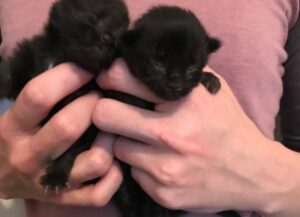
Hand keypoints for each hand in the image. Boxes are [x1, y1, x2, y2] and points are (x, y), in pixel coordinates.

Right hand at [0, 63, 121, 206]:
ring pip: (95, 161)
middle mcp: (30, 157)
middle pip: (69, 126)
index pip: (39, 96)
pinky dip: (115, 174)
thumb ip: (44, 92)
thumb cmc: (17, 136)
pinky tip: (114, 158)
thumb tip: (78, 63)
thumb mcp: (18, 112)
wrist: (1, 178)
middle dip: (93, 104)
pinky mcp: (67, 200)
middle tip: (101, 96)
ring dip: (111, 138)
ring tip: (111, 127)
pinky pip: (100, 193)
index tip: (88, 68)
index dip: (69, 76)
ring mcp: (52, 183)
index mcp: (13, 128)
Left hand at [94, 59, 299, 215]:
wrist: (254, 173)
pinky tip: (160, 161)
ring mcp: (166, 169)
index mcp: (185, 101)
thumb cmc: (229, 125)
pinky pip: (133, 173)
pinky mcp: (163, 194)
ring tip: (146, 140)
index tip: (110, 81)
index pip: (123, 80)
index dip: (110, 78)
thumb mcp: (211, 88)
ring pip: (116, 148)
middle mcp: (172, 136)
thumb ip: (177, 72)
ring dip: (126, 141)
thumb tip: (138, 61)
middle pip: (105, 116)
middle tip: (118, 112)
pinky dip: (141, 165)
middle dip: (107, 112)